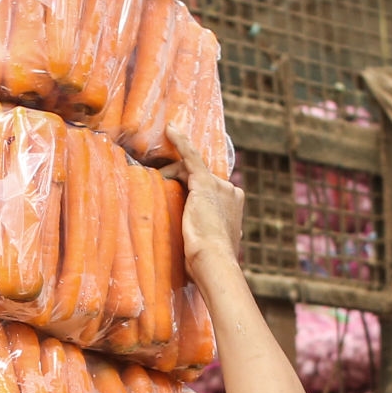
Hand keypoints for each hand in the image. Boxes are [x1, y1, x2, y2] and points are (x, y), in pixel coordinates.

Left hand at [169, 127, 242, 275]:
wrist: (214, 261)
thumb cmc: (209, 262)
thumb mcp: (211, 245)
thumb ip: (207, 235)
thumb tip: (196, 243)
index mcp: (234, 206)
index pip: (210, 190)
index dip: (193, 191)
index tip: (180, 194)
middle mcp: (231, 192)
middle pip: (200, 178)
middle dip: (181, 180)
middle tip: (161, 186)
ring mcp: (220, 186)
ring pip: (192, 169)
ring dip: (174, 171)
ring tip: (157, 176)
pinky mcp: (204, 183)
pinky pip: (190, 156)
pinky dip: (180, 142)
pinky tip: (169, 130)